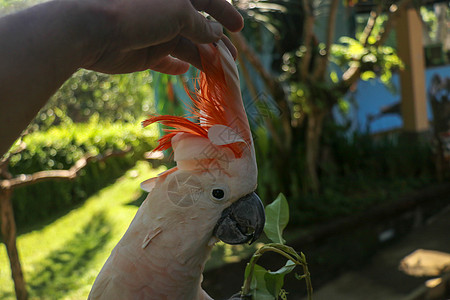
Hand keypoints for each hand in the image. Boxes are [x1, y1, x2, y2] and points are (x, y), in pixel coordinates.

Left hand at [83, 0, 242, 74]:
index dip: (224, 12)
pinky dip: (176, 66)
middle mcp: (166, 12)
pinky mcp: (145, 53)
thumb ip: (201, 25)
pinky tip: (185, 72)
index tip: (239, 28)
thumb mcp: (180, 13)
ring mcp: (156, 33)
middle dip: (217, 42)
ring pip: (187, 47)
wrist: (93, 30)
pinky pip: (166, 60)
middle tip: (232, 59)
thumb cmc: (139, 11)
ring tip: (221, 73)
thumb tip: (216, 34)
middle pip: (199, 27)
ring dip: (204, 58)